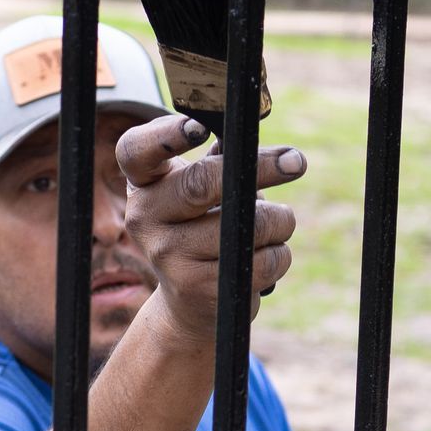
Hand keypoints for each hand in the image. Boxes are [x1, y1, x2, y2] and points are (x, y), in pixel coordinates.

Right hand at [114, 113, 305, 344]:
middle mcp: (145, 218)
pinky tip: (263, 258)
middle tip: (295, 161)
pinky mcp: (199, 289)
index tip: (200, 129)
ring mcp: (169, 256)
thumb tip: (274, 149)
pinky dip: (278, 254)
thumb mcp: (197, 191)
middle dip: (260, 168)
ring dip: (279, 221)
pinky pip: (264, 260)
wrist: (190, 301)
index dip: (166, 136)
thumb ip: (222, 160)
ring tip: (273, 226)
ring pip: (249, 223)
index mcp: (144, 184)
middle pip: (202, 183)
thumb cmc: (202, 228)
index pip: (135, 151)